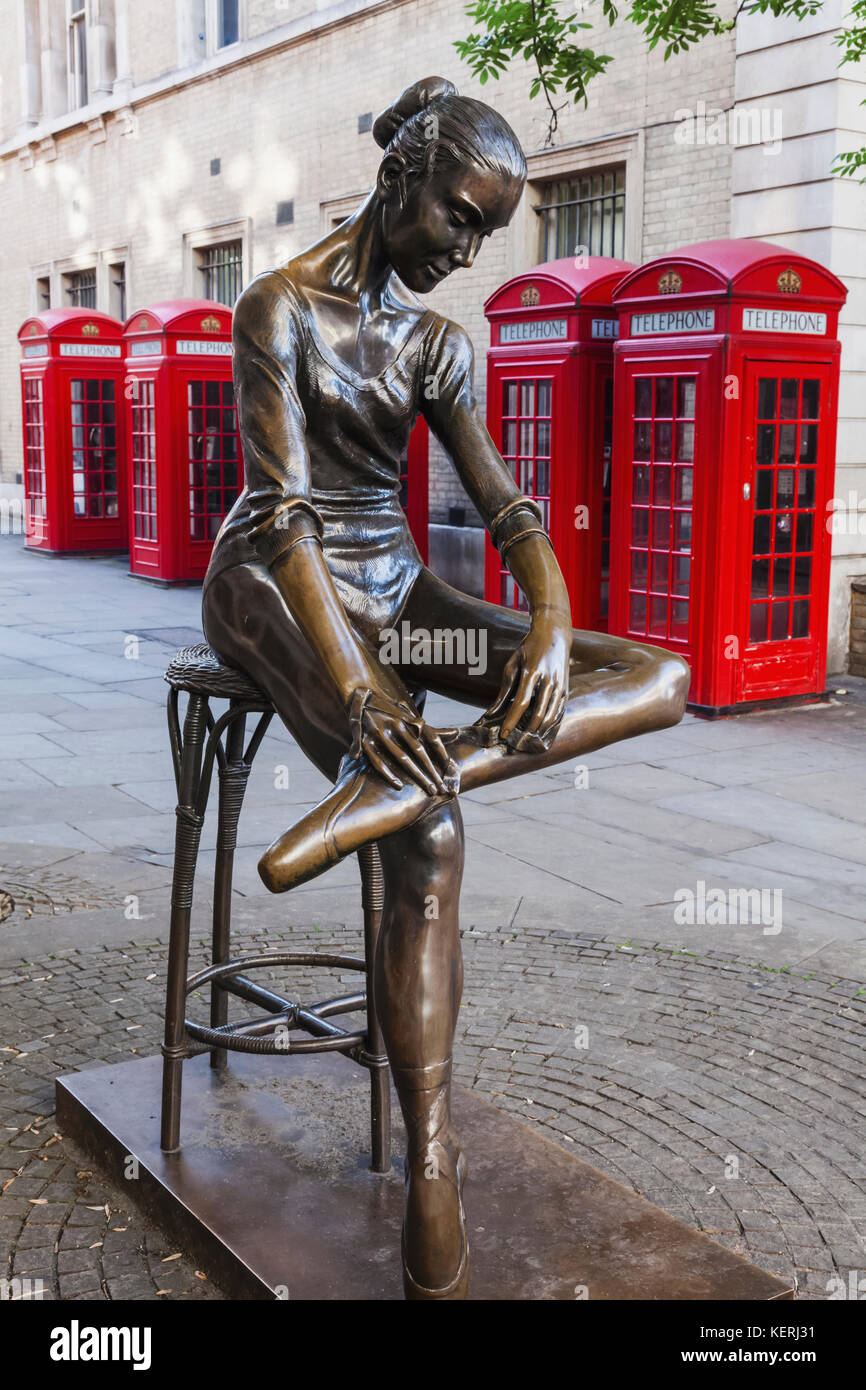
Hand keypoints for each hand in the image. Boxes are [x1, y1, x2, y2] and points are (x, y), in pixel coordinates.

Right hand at [347, 687, 457, 793]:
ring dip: (417, 775)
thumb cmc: (390, 713)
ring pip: (402, 759)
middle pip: (419, 752)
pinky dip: (388, 774)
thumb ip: (431, 731)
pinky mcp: (365, 742)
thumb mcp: (411, 718)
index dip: (441, 752)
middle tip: (443, 788)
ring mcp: (381, 734)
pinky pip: (378, 762)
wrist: (360, 697)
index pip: (431, 737)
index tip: (450, 768)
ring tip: (430, 790)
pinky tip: (400, 786)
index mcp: (408, 720)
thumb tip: (457, 733)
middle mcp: (397, 726)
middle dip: (431, 771)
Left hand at [484, 613, 569, 750]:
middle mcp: (548, 680)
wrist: (554, 635)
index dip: (512, 720)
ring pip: (552, 716)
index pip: (521, 702)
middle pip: (539, 713)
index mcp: (532, 672)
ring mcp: (560, 685)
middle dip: (527, 732)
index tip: (504, 734)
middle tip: (516, 744)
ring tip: (528, 743)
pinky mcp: (566, 689)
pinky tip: (544, 735)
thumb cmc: (528, 649)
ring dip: (540, 732)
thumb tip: (493, 712)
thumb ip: (504, 689)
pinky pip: (560, 712)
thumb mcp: (512, 664)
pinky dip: (552, 726)